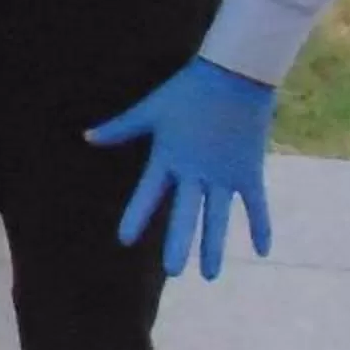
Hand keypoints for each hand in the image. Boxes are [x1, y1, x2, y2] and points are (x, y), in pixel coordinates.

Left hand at [85, 58, 276, 281]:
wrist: (235, 74)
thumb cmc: (188, 89)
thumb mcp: (151, 110)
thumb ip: (120, 128)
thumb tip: (86, 137)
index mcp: (169, 158)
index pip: (148, 194)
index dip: (136, 216)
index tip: (124, 240)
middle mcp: (197, 173)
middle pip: (187, 215)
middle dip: (180, 244)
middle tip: (173, 272)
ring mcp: (225, 175)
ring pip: (219, 218)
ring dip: (215, 247)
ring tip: (210, 275)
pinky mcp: (249, 171)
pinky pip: (257, 205)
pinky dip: (261, 226)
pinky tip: (263, 251)